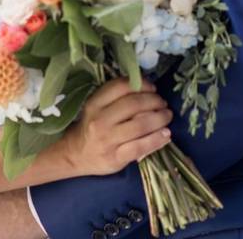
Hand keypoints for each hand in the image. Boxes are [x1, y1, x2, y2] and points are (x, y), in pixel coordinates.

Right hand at [58, 77, 172, 175]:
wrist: (75, 154)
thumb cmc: (91, 126)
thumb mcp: (97, 106)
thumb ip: (117, 98)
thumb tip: (148, 88)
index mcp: (95, 103)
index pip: (121, 87)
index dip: (142, 84)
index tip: (153, 88)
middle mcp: (100, 120)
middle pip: (134, 104)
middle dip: (154, 101)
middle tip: (162, 103)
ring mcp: (108, 140)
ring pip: (140, 125)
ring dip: (160, 118)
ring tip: (167, 116)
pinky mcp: (115, 158)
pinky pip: (141, 147)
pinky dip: (157, 139)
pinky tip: (166, 134)